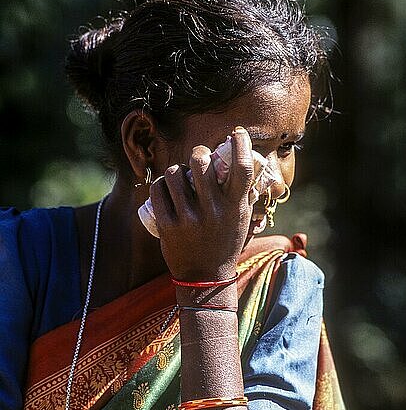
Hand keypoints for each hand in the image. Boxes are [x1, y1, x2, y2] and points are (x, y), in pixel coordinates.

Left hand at [150, 127, 253, 279]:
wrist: (206, 277)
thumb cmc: (225, 241)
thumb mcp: (241, 218)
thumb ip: (241, 192)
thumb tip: (242, 159)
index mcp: (235, 208)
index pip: (242, 168)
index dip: (241, 144)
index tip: (236, 132)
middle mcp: (213, 211)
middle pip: (201, 162)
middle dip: (199, 153)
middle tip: (198, 157)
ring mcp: (189, 219)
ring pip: (175, 173)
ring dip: (177, 170)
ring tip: (180, 177)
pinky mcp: (168, 226)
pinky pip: (159, 190)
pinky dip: (162, 184)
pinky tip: (167, 188)